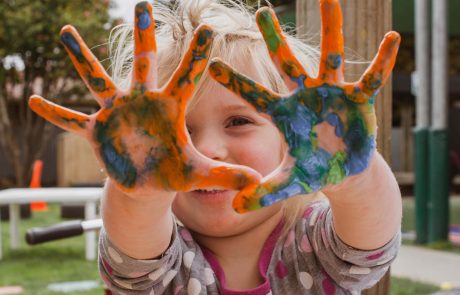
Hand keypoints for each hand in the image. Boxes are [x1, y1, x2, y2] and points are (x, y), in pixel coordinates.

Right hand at [29, 1, 259, 195]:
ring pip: (98, 81)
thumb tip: (256, 182)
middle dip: (143, 36)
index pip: (187, 77)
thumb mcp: (198, 174)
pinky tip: (32, 101)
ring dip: (82, 59)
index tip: (208, 28)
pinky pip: (72, 120)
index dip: (197, 56)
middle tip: (142, 4)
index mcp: (170, 109)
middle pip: (143, 64)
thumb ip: (225, 175)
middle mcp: (142, 102)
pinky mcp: (97, 131)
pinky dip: (55, 113)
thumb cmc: (174, 172)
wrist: (148, 183)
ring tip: (67, 32)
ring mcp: (117, 113)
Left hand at [209, 0, 399, 211]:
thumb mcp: (287, 182)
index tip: (211, 63)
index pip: (254, 95)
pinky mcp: (357, 100)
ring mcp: (331, 94)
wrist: (342, 170)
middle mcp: (305, 97)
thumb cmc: (313, 170)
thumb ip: (262, 193)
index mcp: (284, 114)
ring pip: (330, 57)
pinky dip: (381, 61)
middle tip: (262, 10)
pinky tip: (392, 39)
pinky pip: (370, 77)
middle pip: (286, 64)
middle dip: (275, 39)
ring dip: (331, 29)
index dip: (235, 81)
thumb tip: (234, 209)